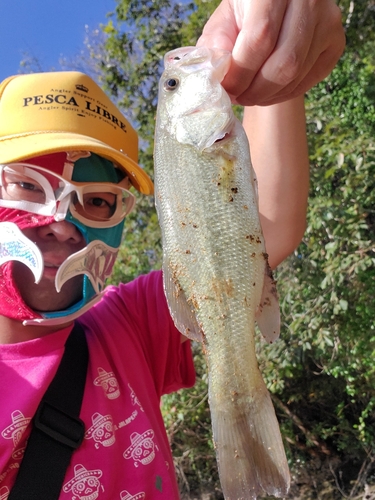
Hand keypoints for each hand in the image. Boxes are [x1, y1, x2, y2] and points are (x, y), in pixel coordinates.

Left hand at [197, 0, 344, 105]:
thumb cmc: (247, 12)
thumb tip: (217, 76)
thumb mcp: (224, 20)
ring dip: (269, 95)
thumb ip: (216, 45)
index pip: (260, 39)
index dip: (241, 73)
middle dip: (256, 91)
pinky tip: (270, 92)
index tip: (227, 90)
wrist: (279, 4)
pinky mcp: (336, 41)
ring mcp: (327, 20)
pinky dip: (286, 93)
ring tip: (251, 95)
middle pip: (284, 63)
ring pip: (297, 75)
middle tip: (239, 98)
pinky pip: (310, 80)